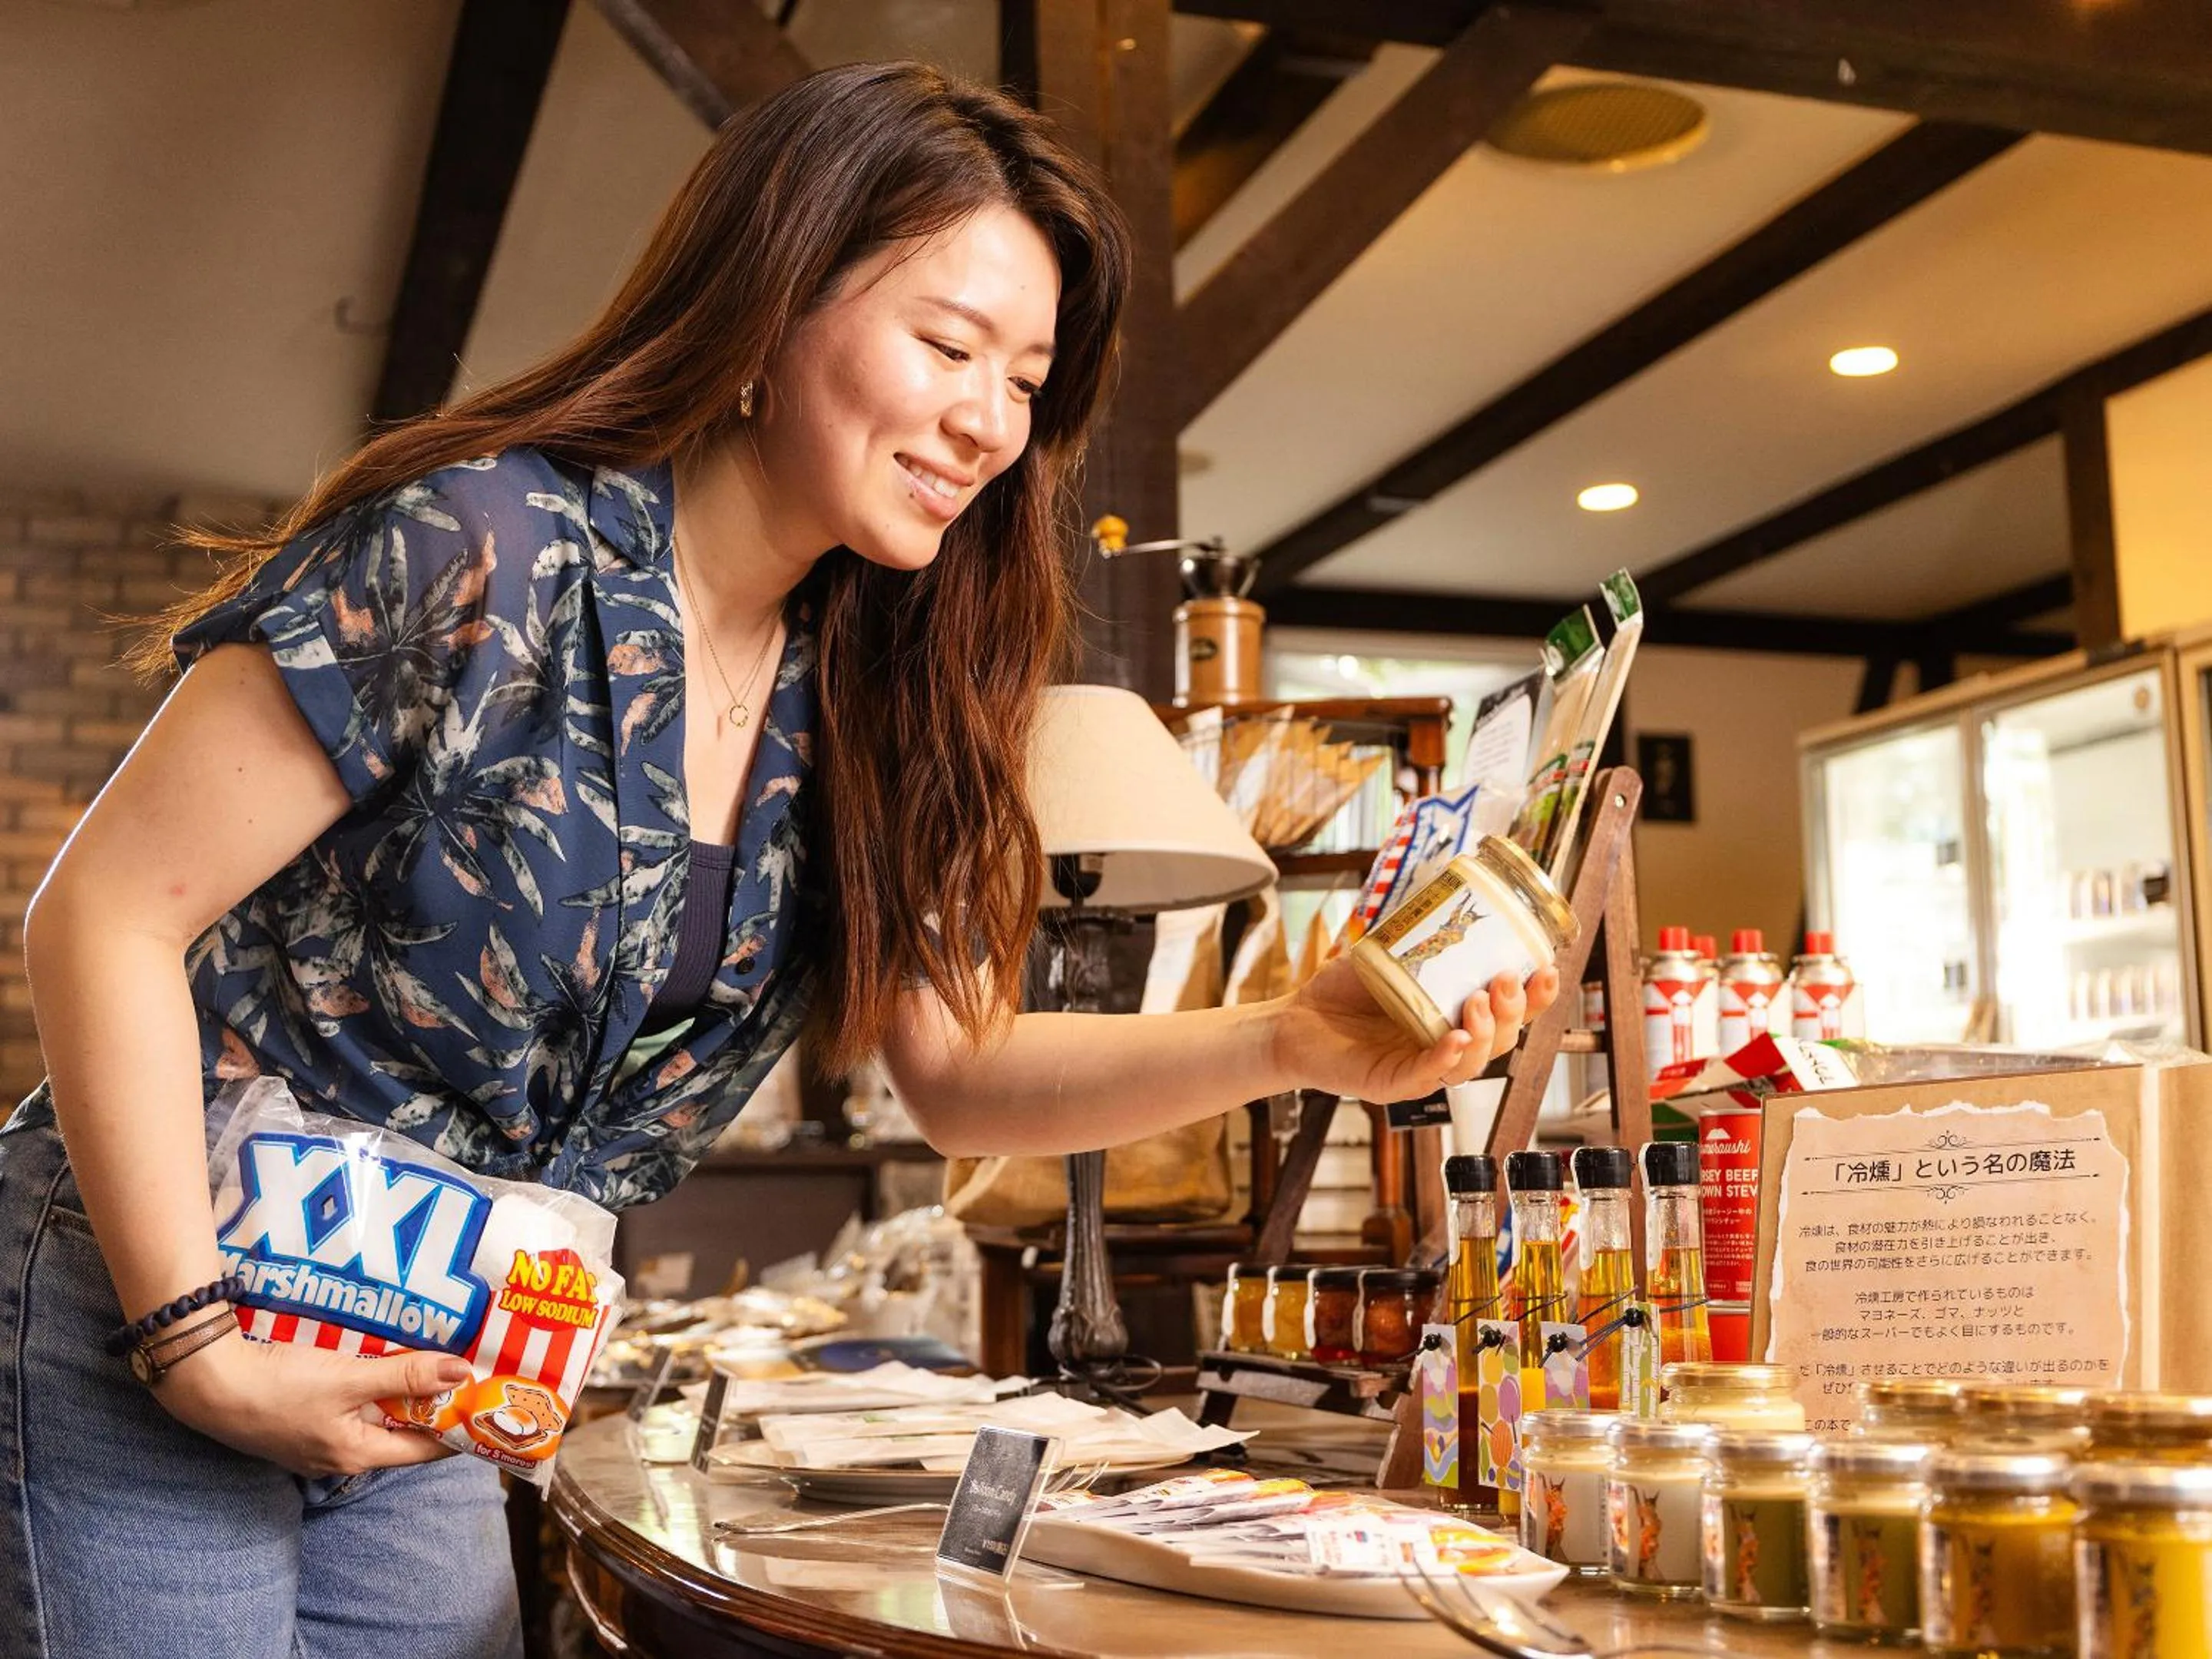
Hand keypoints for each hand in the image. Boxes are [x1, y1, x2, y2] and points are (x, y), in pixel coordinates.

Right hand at [156, 1323, 466, 1477]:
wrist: (208, 1385)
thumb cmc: (278, 1387)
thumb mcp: (349, 1379)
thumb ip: (405, 1376)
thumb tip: (460, 1373)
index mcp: (358, 1454)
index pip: (426, 1449)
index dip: (459, 1427)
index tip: (489, 1404)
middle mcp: (340, 1456)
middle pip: (402, 1430)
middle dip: (433, 1403)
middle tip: (466, 1371)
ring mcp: (317, 1441)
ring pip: (376, 1415)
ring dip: (402, 1391)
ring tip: (433, 1358)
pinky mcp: (299, 1421)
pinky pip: (350, 1406)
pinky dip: (371, 1385)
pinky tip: (379, 1359)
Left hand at [1271, 958, 1560, 1104]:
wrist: (1295, 1016)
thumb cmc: (1345, 989)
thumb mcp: (1391, 952)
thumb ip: (1421, 929)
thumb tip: (1450, 884)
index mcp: (1456, 1017)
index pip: (1509, 1012)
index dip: (1535, 996)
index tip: (1547, 967)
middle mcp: (1447, 1046)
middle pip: (1501, 1039)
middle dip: (1514, 1011)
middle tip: (1508, 979)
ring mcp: (1421, 1069)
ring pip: (1472, 1063)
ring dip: (1485, 1033)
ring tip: (1480, 1000)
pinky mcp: (1391, 1084)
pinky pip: (1427, 1077)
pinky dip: (1445, 1058)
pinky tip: (1455, 1039)